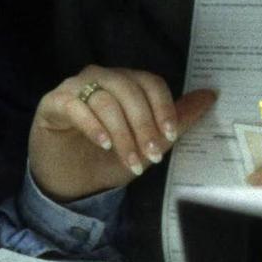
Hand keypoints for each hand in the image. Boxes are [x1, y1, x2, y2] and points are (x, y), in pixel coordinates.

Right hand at [28, 65, 216, 202]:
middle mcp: (99, 78)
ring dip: (122, 134)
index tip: (170, 136)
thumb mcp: (148, 143)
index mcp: (124, 83)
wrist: (72, 182)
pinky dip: (92, 125)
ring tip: (130, 161)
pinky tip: (103, 144)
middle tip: (151, 157)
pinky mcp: (52, 103)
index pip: (149, 82)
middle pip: (128, 89)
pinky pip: (74, 106)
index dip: (163, 107)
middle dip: (144, 125)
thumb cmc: (109, 159)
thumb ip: (176, 120)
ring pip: (104, 100)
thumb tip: (210, 95)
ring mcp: (73, 88)